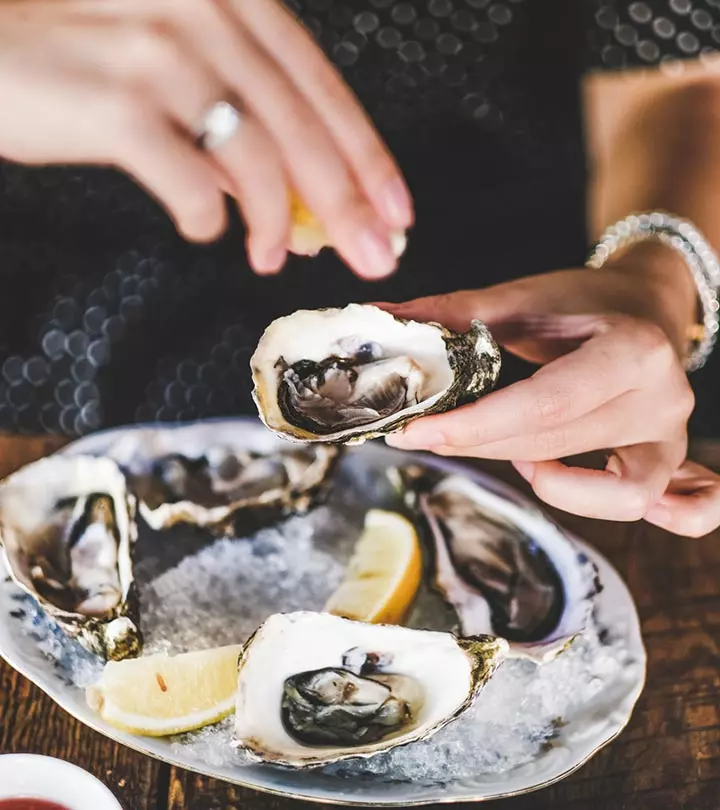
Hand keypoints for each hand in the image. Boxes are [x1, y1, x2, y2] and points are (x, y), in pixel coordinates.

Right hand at [0, 0, 411, 276]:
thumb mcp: (175, 68)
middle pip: (302, 124)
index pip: (320, 85)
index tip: (396, 210)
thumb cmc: (80, 59)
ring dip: (275, 220)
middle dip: (347, 202)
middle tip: (374, 255)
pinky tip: (204, 228)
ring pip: (256, 154)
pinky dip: (206, 216)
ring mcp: (159, 50)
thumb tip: (302, 205)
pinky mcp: (118, 102)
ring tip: (272, 258)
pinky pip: (191, 180)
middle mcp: (201, 9)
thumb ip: (240, 121)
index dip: (367, 155)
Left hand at [381, 255, 719, 535]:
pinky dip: (596, 504)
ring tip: (496, 442)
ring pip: (590, 488)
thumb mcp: (524, 297)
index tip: (413, 431)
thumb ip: (456, 313)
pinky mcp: (667, 462)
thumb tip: (382, 318)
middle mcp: (661, 401)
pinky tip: (549, 479)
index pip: (543, 406)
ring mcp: (670, 439)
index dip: (473, 426)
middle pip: (552, 447)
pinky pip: (654, 509)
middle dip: (475, 445)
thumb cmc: (582, 301)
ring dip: (526, 472)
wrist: (644, 306)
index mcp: (632, 351)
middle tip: (420, 432)